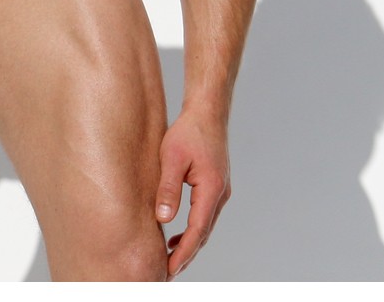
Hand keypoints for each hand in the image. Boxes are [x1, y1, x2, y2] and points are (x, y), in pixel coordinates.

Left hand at [155, 110, 230, 278]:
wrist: (207, 111)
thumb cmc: (188, 130)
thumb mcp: (172, 157)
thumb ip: (168, 188)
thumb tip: (163, 219)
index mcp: (211, 189)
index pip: (197, 231)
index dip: (183, 253)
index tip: (168, 269)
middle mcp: (220, 193)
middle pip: (204, 234)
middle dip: (186, 255)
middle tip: (166, 272)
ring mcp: (221, 190)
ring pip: (205, 226)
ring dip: (189, 243)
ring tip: (169, 259)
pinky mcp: (216, 186)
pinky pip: (205, 215)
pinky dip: (193, 229)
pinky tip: (176, 234)